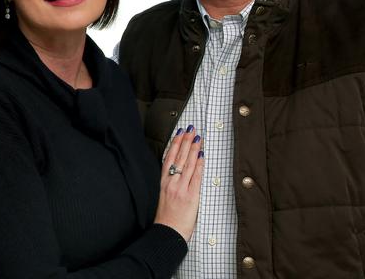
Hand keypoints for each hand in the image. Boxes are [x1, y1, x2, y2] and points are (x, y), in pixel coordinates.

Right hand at [154, 125, 203, 240]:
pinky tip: (201, 155)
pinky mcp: (190, 196)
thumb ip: (169, 184)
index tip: (179, 133)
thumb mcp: (163, 198)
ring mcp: (180, 189)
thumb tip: (177, 173)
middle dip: (185, 141)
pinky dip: (199, 164)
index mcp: (163, 183)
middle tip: (191, 129)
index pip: (168, 158)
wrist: (167, 234)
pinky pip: (196, 177)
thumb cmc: (165, 219)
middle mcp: (171, 183)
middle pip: (178, 157)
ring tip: (197, 137)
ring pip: (187, 164)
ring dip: (193, 149)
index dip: (174, 144)